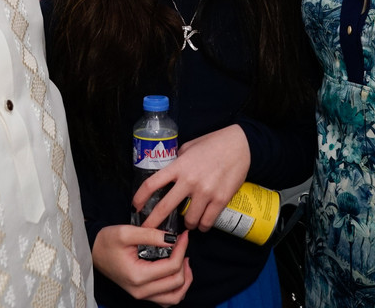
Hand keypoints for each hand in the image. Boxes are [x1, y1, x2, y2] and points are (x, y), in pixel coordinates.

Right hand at [92, 225, 192, 305]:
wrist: (92, 253)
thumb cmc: (106, 242)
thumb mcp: (126, 232)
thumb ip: (151, 235)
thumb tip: (173, 238)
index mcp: (137, 276)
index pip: (172, 266)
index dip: (182, 249)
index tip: (183, 236)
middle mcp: (140, 291)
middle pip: (177, 282)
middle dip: (184, 261)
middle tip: (183, 245)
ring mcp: (141, 295)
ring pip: (175, 297)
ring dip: (185, 280)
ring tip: (184, 261)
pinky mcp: (142, 294)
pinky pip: (166, 300)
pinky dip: (176, 289)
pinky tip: (176, 273)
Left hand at [133, 124, 250, 231]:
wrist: (239, 145)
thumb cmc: (213, 143)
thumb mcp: (188, 148)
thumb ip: (177, 162)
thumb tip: (168, 175)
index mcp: (178, 166)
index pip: (151, 184)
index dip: (139, 198)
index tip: (135, 207)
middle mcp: (189, 180)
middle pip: (164, 208)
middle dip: (153, 223)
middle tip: (148, 231)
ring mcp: (205, 192)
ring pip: (189, 220)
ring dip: (186, 225)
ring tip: (188, 223)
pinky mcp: (220, 199)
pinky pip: (207, 221)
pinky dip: (203, 226)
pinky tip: (202, 224)